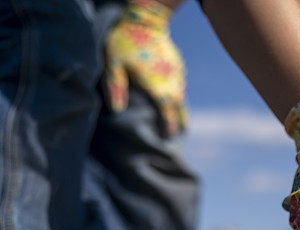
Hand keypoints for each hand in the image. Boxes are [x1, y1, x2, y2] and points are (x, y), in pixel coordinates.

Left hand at [104, 0, 187, 134]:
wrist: (146, 19)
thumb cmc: (126, 41)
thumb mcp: (113, 63)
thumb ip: (115, 87)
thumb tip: (117, 110)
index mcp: (158, 87)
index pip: (167, 112)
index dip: (169, 126)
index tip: (170, 136)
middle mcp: (171, 83)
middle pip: (179, 107)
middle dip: (180, 120)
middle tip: (181, 131)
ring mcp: (177, 73)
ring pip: (181, 95)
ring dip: (180, 107)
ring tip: (180, 117)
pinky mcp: (178, 64)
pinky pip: (180, 83)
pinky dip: (178, 92)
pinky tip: (174, 93)